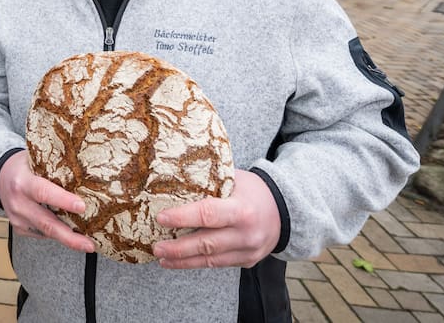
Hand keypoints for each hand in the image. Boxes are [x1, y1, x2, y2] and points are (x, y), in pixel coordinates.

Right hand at [0, 151, 93, 252]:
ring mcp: (17, 219)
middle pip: (46, 223)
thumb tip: (86, 172)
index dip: (63, 201)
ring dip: (68, 239)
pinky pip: (42, 234)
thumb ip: (55, 167)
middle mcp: (18, 203)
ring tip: (88, 244)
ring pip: (46, 232)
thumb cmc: (23, 167)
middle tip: (89, 244)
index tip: (82, 207)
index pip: (43, 192)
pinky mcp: (20, 229)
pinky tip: (71, 235)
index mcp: (22, 182)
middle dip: (69, 236)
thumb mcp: (35, 160)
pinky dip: (58, 234)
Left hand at [152, 169, 280, 268]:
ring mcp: (248, 251)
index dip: (182, 217)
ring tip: (162, 258)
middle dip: (178, 248)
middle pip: (206, 244)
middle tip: (156, 247)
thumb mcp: (235, 179)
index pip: (208, 214)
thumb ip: (209, 182)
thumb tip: (172, 179)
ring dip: (183, 261)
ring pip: (210, 260)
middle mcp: (246, 234)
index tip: (161, 218)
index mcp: (242, 210)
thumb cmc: (254, 191)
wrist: (287, 211)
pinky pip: (218, 264)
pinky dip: (197, 263)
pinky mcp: (247, 261)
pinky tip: (180, 261)